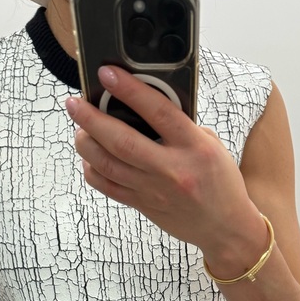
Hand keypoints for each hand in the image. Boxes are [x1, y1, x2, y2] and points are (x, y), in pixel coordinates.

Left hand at [65, 65, 265, 268]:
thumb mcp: (211, 146)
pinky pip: (109, 188)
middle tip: (75, 104)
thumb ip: (182, 127)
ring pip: (108, 165)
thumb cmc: (220, 184)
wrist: (224, 227)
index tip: (108, 73)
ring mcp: (154, 190)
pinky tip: (89, 159)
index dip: (129, 89)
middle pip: (121, 141)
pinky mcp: (143, 205)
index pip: (158, 111)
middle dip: (91, 119)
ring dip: (86, 144)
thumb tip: (147, 108)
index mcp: (193, 147)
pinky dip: (93, 171)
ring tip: (79, 129)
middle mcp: (170, 169)